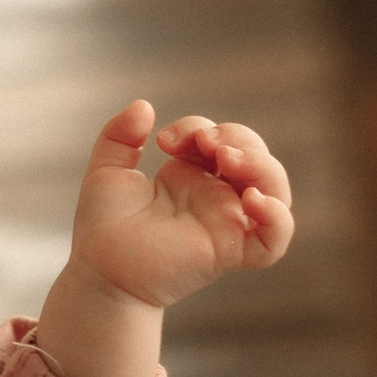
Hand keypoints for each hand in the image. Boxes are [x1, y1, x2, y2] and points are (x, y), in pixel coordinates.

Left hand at [36, 99, 294, 376]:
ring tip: (226, 158)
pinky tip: (254, 199)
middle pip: (256, 157)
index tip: (164, 140)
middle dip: (239, 138)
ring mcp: (227, 223)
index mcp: (193, 175)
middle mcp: (216, 197)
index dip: (198, 127)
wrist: (99, 270)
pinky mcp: (230, 252)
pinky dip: (276, 217)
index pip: (219, 137)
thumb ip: (120, 135)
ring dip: (261, 166)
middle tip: (206, 143)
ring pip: (275, 190)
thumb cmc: (103, 227)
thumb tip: (145, 106)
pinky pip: (274, 239)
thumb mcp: (107, 170)